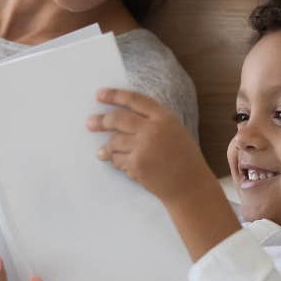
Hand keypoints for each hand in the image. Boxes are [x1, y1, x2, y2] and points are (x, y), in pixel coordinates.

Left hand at [89, 88, 240, 261]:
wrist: (190, 186)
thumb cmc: (182, 158)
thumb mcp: (173, 131)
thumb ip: (151, 121)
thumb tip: (118, 117)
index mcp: (164, 117)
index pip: (134, 100)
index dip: (114, 95)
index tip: (99, 94)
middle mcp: (154, 129)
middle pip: (118, 119)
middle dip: (101, 121)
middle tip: (90, 123)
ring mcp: (144, 147)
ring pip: (114, 141)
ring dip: (107, 148)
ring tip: (102, 152)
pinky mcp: (137, 164)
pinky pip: (118, 159)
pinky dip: (117, 162)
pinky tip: (124, 165)